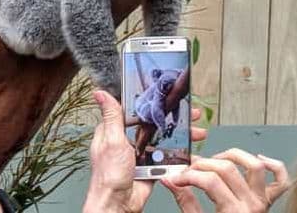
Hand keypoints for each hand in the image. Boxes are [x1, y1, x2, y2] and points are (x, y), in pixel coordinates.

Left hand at [83, 91, 206, 212]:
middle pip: (154, 124)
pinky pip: (166, 157)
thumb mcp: (112, 140)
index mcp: (115, 130)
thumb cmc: (109, 175)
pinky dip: (179, 154)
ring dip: (181, 136)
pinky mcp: (150, 166)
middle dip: (174, 119)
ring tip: (196, 132)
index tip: (170, 98)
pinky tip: (190, 150)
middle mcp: (127, 140)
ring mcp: (140, 154)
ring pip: (163, 139)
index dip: (154, 103)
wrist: (118, 203)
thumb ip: (111, 116)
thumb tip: (100, 94)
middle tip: (190, 114)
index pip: (136, 110)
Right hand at [162, 149, 289, 212]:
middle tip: (190, 169)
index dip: (189, 175)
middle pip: (227, 169)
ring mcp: (262, 202)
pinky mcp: (269, 202)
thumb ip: (185, 202)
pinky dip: (274, 165)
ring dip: (235, 157)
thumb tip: (171, 181)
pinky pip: (281, 180)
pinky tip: (259, 159)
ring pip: (255, 166)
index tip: (177, 178)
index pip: (209, 181)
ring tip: (217, 159)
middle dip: (204, 164)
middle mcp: (251, 205)